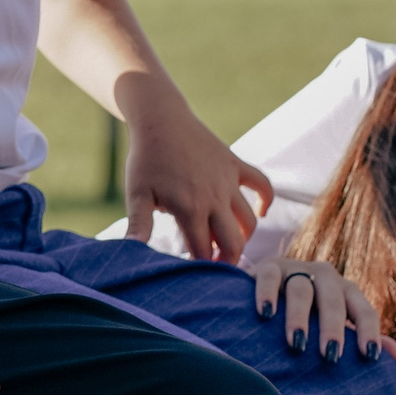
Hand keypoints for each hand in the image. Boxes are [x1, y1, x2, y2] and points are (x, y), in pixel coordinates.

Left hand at [122, 91, 273, 260]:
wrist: (160, 119)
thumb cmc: (146, 159)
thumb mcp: (137, 193)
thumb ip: (138, 224)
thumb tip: (129, 250)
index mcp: (190, 209)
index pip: (204, 252)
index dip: (200, 268)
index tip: (191, 276)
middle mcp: (214, 198)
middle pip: (234, 243)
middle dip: (228, 262)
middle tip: (215, 269)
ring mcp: (228, 181)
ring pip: (248, 220)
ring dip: (243, 237)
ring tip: (226, 244)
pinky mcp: (236, 165)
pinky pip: (262, 184)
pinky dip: (265, 200)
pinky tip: (259, 212)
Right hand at [247, 256, 385, 362]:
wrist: (269, 290)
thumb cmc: (309, 317)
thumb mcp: (335, 326)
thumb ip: (361, 338)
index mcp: (346, 292)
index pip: (364, 310)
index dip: (368, 332)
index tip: (369, 356)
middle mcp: (325, 277)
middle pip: (333, 300)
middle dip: (333, 328)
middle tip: (330, 356)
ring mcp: (296, 269)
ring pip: (301, 289)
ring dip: (299, 317)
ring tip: (297, 344)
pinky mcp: (269, 266)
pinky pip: (269, 276)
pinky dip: (267, 293)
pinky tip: (266, 314)